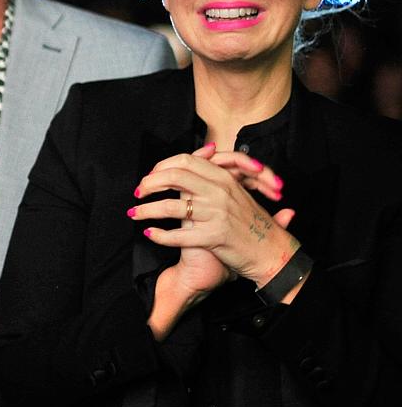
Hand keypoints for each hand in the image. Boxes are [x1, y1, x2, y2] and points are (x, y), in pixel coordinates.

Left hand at [130, 144, 296, 285]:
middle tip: (137, 193)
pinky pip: (178, 236)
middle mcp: (219, 193)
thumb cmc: (250, 223)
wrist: (272, 252)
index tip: (150, 177)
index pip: (185, 161)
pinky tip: (150, 234)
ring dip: (146, 210)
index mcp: (224, 179)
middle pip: (174, 177)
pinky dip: (160, 235)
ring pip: (170, 208)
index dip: (162, 167)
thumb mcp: (236, 192)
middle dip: (149, 184)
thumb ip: (213, 175)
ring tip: (134, 213)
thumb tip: (199, 154)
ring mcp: (217, 215)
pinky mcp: (214, 237)